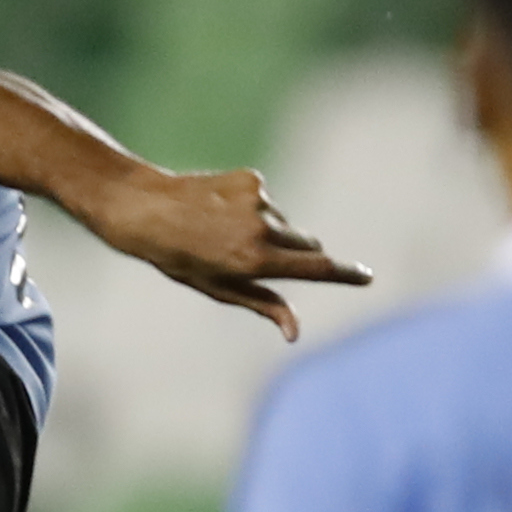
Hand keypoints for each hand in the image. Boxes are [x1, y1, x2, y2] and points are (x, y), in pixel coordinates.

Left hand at [73, 166, 366, 340]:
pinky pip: (266, 201)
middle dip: (299, 256)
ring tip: (221, 233)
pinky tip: (218, 210)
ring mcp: (259, 201)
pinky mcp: (252, 179)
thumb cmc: (178, 258)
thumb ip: (263, 304)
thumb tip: (295, 332)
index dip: (345, 274)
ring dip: (267, 232)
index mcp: (255, 261)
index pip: (316, 268)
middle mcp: (262, 229)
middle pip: (308, 246)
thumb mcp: (218, 288)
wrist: (144, 209)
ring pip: (285, 224)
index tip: (367, 277)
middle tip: (257, 259)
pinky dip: (251, 209)